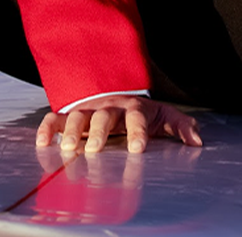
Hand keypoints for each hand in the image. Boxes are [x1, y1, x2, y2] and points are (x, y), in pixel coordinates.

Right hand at [35, 95, 201, 154]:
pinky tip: (42, 142)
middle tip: (96, 149)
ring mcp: (87, 109)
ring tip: (69, 149)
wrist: (113, 91)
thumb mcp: (162, 117)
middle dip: (100, 132)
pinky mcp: (69, 115)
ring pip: (77, 116)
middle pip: (104, 116)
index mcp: (133, 108)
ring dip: (72, 131)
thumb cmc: (139, 112)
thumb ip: (180, 126)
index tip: (138, 148)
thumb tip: (199, 140)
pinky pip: (55, 118)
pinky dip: (47, 127)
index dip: (138, 132)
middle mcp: (108, 107)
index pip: (137, 117)